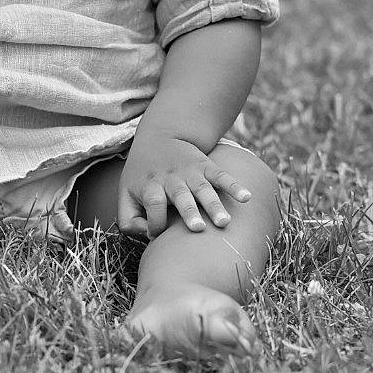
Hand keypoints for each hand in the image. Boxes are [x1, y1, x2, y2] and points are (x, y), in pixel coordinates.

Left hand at [116, 133, 252, 236]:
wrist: (159, 137)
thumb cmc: (142, 175)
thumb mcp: (125, 193)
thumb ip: (128, 219)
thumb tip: (147, 235)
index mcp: (151, 186)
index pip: (153, 205)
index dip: (155, 223)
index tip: (157, 235)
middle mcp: (171, 179)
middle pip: (180, 196)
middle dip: (189, 212)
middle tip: (198, 228)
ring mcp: (190, 172)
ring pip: (203, 189)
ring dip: (213, 204)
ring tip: (224, 221)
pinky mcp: (206, 166)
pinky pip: (222, 175)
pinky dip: (234, 185)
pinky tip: (246, 197)